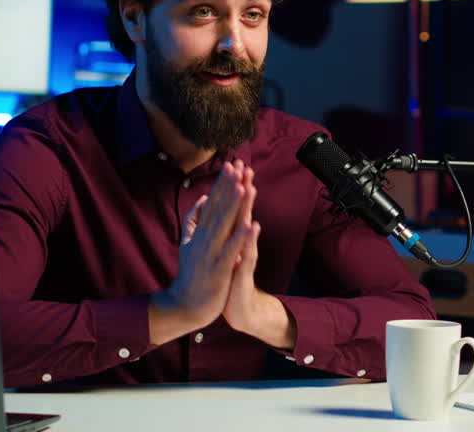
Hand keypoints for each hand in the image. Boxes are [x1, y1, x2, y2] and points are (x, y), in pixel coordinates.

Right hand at [150, 160, 254, 343]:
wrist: (185, 305)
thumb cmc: (191, 273)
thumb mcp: (188, 243)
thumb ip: (194, 220)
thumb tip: (202, 199)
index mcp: (199, 232)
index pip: (212, 202)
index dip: (222, 184)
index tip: (231, 165)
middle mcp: (204, 239)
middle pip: (218, 208)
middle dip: (228, 187)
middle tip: (237, 165)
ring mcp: (210, 253)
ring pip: (224, 225)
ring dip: (234, 206)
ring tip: (243, 186)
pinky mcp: (218, 269)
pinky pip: (230, 251)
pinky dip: (239, 238)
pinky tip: (249, 224)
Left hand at [222, 167, 296, 349]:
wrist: (239, 309)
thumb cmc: (228, 279)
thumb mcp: (224, 252)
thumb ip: (224, 232)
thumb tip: (220, 213)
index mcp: (232, 237)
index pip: (232, 207)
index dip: (232, 186)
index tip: (233, 163)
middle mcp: (242, 243)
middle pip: (242, 210)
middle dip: (243, 188)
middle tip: (245, 166)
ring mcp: (245, 255)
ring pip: (247, 228)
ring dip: (248, 207)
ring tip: (250, 187)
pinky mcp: (245, 272)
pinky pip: (248, 253)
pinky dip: (250, 239)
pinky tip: (253, 225)